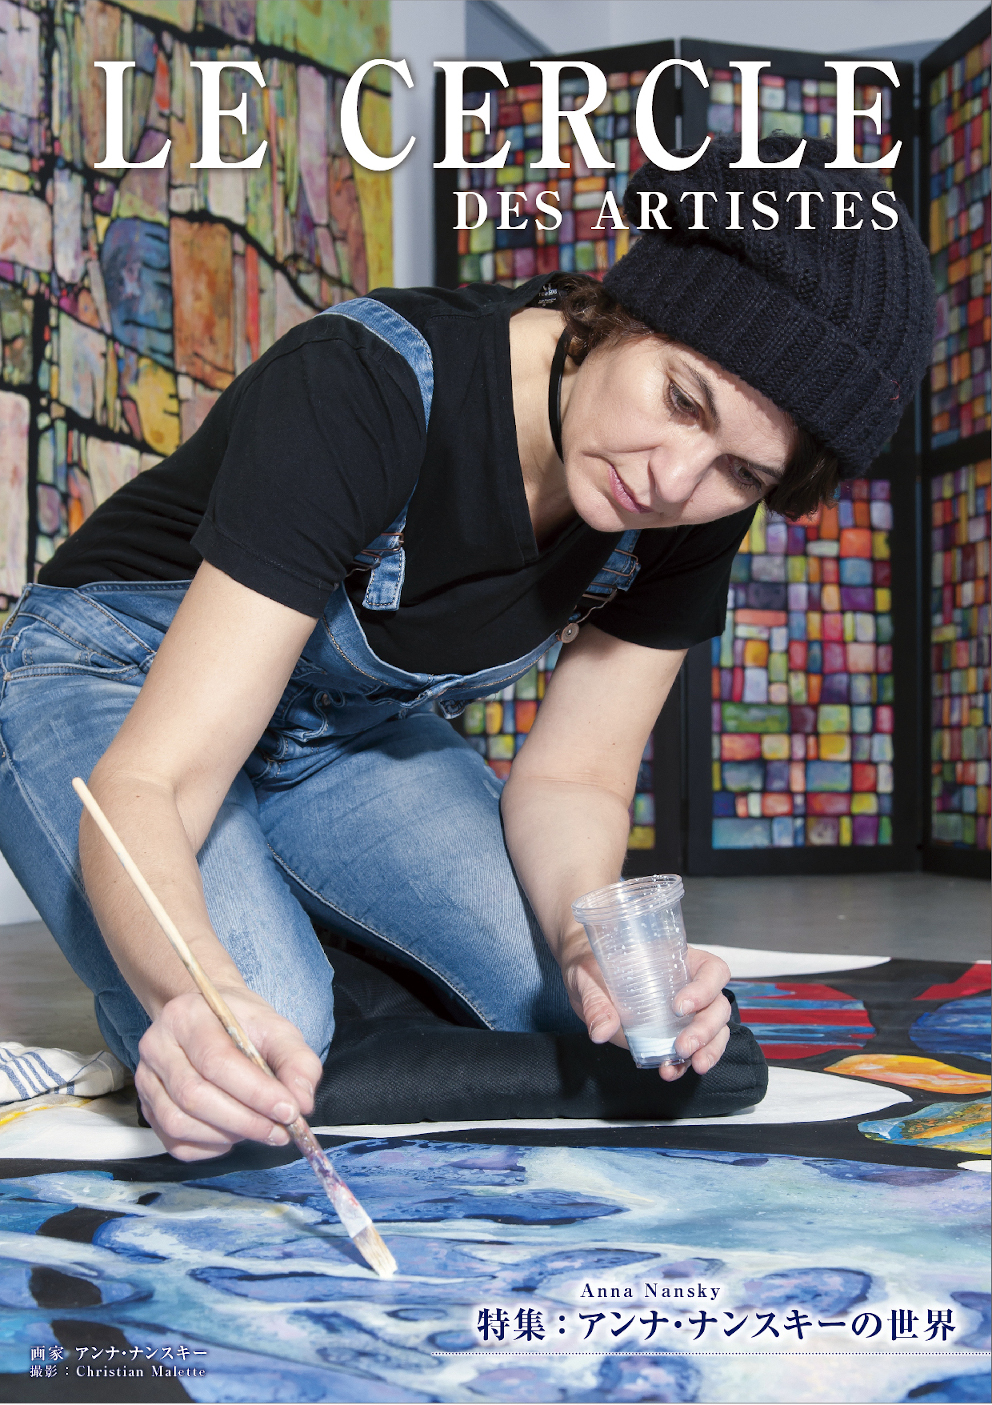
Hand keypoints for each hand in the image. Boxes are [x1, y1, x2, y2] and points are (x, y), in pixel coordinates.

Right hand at [135, 987, 323, 1160]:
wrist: (210, 1019)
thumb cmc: (243, 1025)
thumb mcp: (277, 1029)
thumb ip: (297, 1062)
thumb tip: (301, 1104)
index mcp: (187, 1016)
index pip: (216, 1061)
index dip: (255, 1092)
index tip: (289, 1110)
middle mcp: (156, 1046)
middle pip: (194, 1095)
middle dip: (244, 1121)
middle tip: (280, 1130)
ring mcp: (146, 1079)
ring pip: (179, 1123)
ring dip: (227, 1135)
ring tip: (259, 1129)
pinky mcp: (147, 1107)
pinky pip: (174, 1142)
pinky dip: (209, 1147)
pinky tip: (233, 1133)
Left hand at [561, 936, 731, 1082]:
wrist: (583, 981)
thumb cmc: (591, 965)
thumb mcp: (587, 976)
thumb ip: (595, 1001)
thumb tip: (601, 1031)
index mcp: (678, 960)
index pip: (712, 970)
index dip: (705, 988)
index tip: (679, 1006)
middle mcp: (688, 986)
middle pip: (718, 1005)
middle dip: (706, 1029)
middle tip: (684, 1046)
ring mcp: (684, 1013)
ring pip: (715, 1030)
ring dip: (708, 1049)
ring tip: (692, 1065)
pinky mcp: (671, 1035)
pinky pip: (692, 1050)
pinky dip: (685, 1064)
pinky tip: (670, 1071)